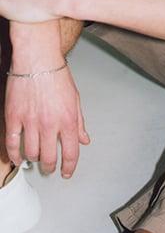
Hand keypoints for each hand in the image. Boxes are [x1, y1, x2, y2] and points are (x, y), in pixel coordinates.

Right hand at [4, 59, 90, 177]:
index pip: (70, 153)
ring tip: (35, 159)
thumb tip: (84, 140)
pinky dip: (14, 154)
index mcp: (68, 120)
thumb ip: (79, 122)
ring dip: (34, 160)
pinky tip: (17, 158)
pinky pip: (12, 142)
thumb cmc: (57, 76)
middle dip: (50, 167)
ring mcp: (30, 121)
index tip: (66, 173)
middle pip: (49, 157)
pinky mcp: (14, 116)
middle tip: (50, 168)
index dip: (68, 167)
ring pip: (31, 153)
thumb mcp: (75, 99)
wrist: (38, 60)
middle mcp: (50, 124)